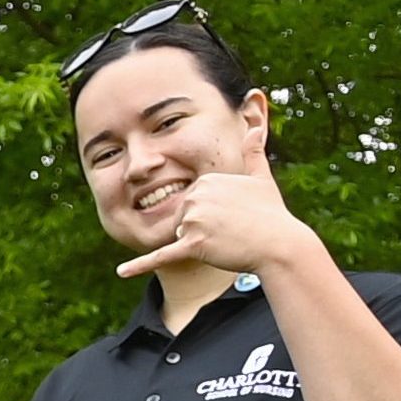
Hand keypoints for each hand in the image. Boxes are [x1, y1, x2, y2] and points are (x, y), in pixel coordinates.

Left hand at [117, 144, 318, 279]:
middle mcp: (195, 197)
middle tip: (229, 230)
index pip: (190, 202)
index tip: (230, 215)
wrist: (279, 244)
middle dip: (200, 228)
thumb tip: (254, 128)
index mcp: (205, 180)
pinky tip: (121, 272)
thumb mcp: (260, 178)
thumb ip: (253, 153)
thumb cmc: (270, 213)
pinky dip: (140, 265)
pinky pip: (161, 255)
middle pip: (182, 219)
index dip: (209, 213)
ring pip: (180, 236)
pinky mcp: (193, 245)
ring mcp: (193, 221)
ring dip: (198, 242)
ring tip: (224, 240)